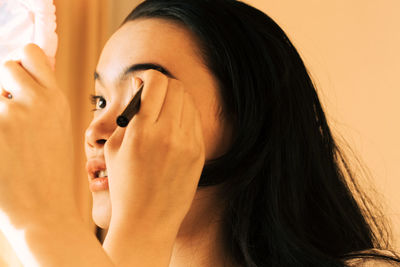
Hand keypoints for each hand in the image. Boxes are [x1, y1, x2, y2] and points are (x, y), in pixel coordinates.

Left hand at [0, 44, 78, 227]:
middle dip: (3, 88)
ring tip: (7, 140)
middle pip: (5, 68)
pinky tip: (3, 152)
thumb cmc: (49, 172)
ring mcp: (11, 117)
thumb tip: (18, 78)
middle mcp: (37, 102)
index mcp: (56, 100)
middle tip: (9, 117)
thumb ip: (43, 100)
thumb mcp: (57, 129)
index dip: (20, 63)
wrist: (44, 211)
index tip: (16, 82)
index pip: (31, 54)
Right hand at [104, 70, 205, 228]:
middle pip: (176, 87)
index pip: (156, 82)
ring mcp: (188, 144)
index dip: (148, 76)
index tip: (142, 82)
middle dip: (163, 84)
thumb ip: (128, 113)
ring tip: (162, 109)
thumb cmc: (124, 185)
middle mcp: (169, 134)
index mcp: (143, 131)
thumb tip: (139, 86)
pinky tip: (173, 125)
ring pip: (188, 101)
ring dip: (175, 98)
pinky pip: (195, 120)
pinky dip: (184, 115)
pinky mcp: (199, 153)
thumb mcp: (113, 148)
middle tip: (153, 93)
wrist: (147, 221)